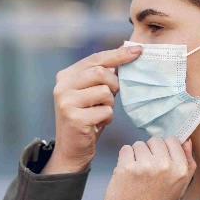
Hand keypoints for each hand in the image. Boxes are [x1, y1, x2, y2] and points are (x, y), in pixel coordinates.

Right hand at [41, 45, 142, 173]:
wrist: (71, 149)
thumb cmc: (86, 118)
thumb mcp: (91, 93)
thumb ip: (102, 76)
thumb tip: (128, 53)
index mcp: (64, 77)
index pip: (95, 59)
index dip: (118, 54)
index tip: (138, 50)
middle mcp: (61, 87)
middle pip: (100, 72)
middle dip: (114, 84)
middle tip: (112, 96)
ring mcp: (66, 103)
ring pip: (105, 92)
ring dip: (110, 104)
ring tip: (101, 112)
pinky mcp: (75, 119)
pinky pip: (106, 111)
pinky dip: (108, 118)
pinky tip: (98, 124)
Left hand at [98, 136, 196, 199]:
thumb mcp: (179, 187)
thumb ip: (188, 164)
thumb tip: (187, 141)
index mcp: (181, 171)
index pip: (173, 141)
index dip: (163, 149)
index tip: (158, 161)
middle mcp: (165, 166)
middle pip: (155, 140)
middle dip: (149, 151)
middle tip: (147, 170)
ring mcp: (146, 165)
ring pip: (139, 144)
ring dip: (136, 155)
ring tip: (137, 174)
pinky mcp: (127, 166)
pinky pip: (126, 149)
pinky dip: (124, 158)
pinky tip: (127, 173)